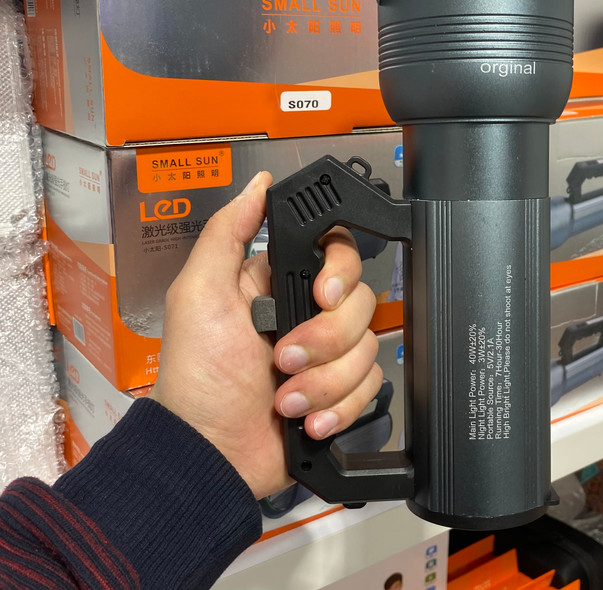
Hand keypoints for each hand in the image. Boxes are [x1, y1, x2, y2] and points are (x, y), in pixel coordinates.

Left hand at [149, 171, 381, 498]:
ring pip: (367, 349)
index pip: (338, 253)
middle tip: (283, 358)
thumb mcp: (198, 294)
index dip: (341, 273)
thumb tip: (258, 185)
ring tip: (285, 398)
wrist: (210, 452)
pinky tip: (305, 419)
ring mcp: (326, 356)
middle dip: (325, 339)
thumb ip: (228, 233)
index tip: (322, 296)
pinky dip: (337, 407)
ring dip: (324, 381)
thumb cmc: (197, 375)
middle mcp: (308, 314)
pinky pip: (369, 388)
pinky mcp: (339, 393)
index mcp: (278, 282)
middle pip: (362, 303)